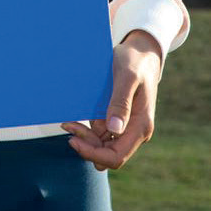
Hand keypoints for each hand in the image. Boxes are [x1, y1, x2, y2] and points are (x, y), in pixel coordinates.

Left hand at [61, 30, 163, 170]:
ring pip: (101, 147)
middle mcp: (134, 132)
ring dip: (84, 138)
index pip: (117, 156)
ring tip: (69, 122)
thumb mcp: (127, 77)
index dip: (93, 153)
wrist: (141, 54)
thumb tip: (115, 129)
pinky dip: (86, 130)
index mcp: (141, 126)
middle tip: (69, 125)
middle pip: (107, 155)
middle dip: (86, 145)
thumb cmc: (135, 62)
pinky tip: (75, 118)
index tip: (73, 140)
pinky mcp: (118, 122)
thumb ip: (121, 103)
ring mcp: (126, 128)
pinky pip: (100, 135)